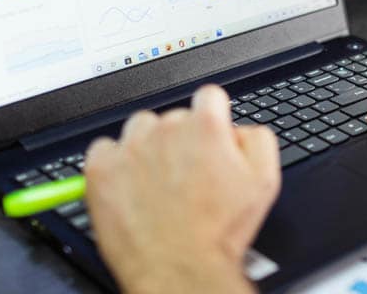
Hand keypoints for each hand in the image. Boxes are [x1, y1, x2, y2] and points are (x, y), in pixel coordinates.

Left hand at [84, 85, 280, 293]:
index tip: (208, 136)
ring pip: (140, 128)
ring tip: (156, 183)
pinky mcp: (102, 168)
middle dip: (181, 140)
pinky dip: (113, 163)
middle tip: (186, 175)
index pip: (209, 97)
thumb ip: (257, 139)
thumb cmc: (219, 232)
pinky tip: (129, 186)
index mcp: (206, 126)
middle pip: (174, 117)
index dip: (212, 118)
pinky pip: (104, 148)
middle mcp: (167, 128)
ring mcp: (131, 147)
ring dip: (147, 147)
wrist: (180, 270)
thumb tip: (238, 129)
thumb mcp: (264, 180)